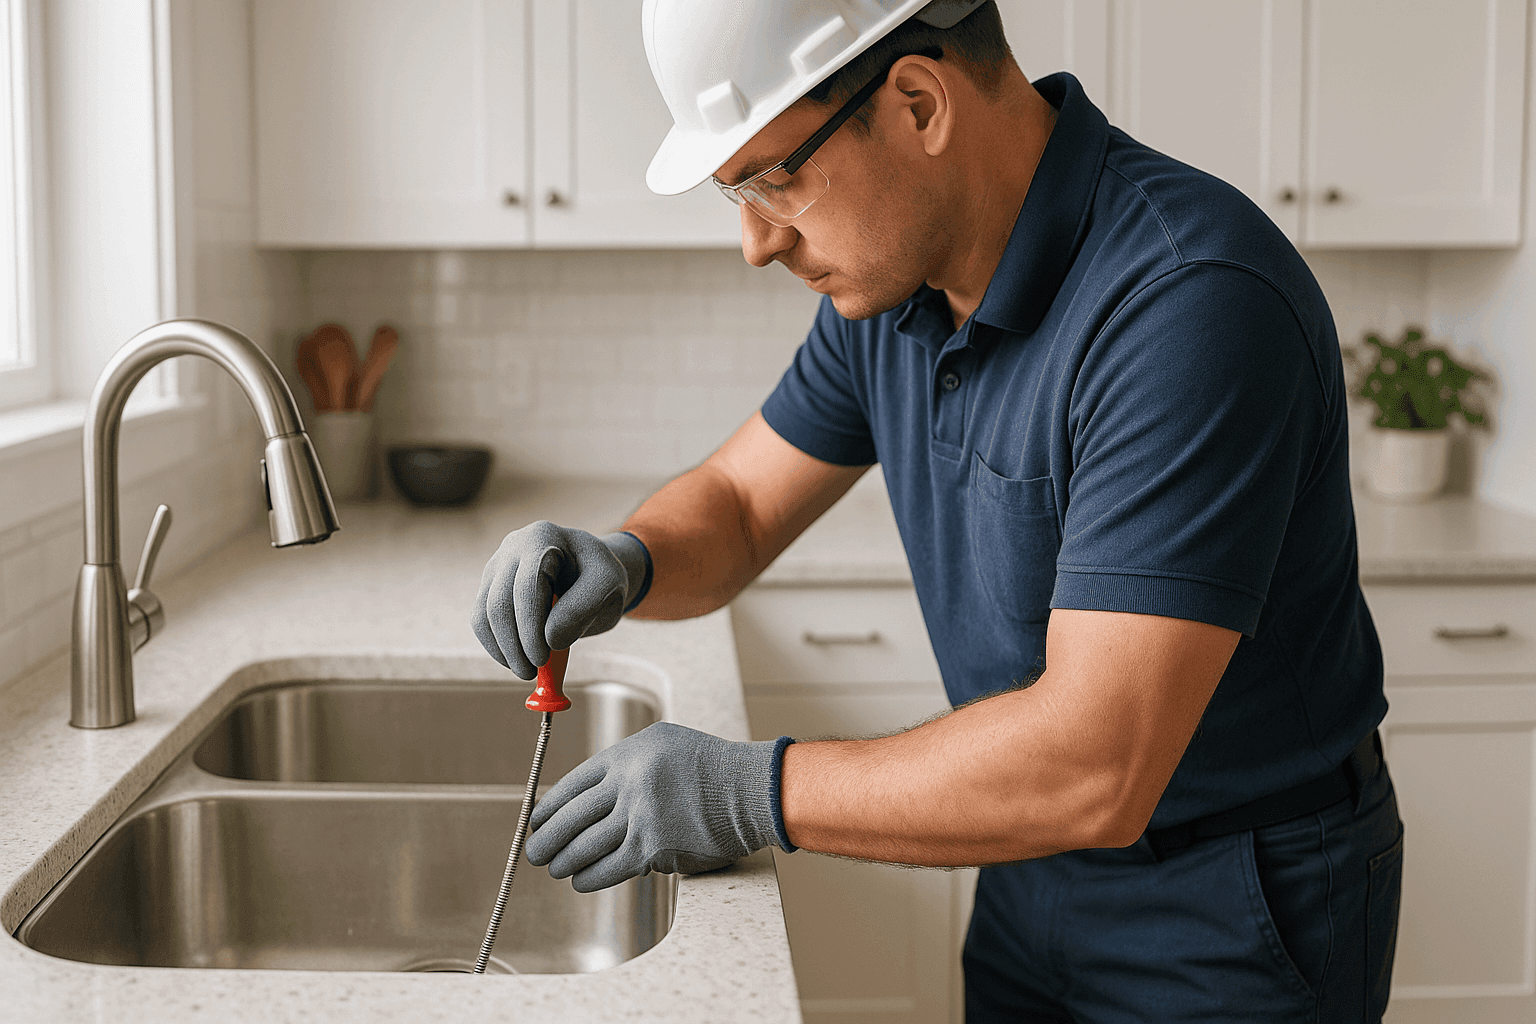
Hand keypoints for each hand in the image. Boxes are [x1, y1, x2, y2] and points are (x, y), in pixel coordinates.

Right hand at [472, 521, 648, 678]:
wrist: (591, 573)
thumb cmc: (600, 577)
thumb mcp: (608, 585)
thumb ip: (583, 609)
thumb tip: (551, 641)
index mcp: (543, 538)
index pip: (527, 587)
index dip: (530, 627)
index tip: (542, 659)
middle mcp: (513, 547)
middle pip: (499, 602)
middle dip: (514, 645)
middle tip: (531, 673)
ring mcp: (497, 567)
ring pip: (484, 614)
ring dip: (502, 649)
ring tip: (527, 671)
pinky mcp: (490, 587)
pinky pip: (481, 621)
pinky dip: (496, 646)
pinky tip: (516, 660)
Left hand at [526, 722, 792, 891]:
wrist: (752, 790)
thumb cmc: (711, 770)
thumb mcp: (663, 746)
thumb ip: (626, 766)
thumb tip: (587, 798)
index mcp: (628, 754)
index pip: (573, 783)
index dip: (549, 806)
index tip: (538, 820)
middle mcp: (629, 781)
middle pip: (572, 816)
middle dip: (547, 838)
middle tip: (536, 851)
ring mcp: (639, 815)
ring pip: (585, 845)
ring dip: (565, 861)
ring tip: (556, 868)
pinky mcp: (652, 847)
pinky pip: (608, 867)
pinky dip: (589, 877)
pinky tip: (581, 881)